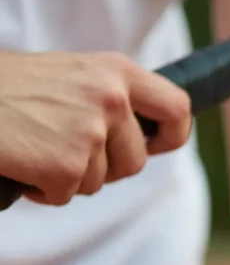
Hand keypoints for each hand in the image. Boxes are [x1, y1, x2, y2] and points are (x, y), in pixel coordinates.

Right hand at [0, 50, 191, 205]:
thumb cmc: (6, 88)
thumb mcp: (68, 76)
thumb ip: (107, 98)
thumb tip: (142, 135)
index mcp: (116, 71)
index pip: (177, 108)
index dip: (172, 134)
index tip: (156, 145)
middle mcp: (111, 98)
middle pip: (135, 161)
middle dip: (104, 167)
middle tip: (61, 148)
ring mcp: (90, 132)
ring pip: (99, 181)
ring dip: (68, 176)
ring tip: (33, 145)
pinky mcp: (66, 165)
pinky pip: (65, 194)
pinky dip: (41, 190)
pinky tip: (20, 162)